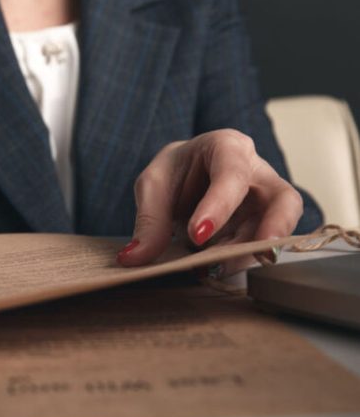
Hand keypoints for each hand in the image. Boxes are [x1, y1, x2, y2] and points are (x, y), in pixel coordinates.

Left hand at [116, 129, 303, 274]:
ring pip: (277, 229)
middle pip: (282, 198)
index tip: (196, 235)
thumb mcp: (153, 187)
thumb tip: (134, 258)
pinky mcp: (263, 227)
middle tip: (255, 254)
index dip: (219, 205)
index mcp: (227, 147)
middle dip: (273, 227)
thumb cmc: (174, 172)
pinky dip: (241, 261)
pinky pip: (262, 246)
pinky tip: (216, 269)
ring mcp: (266, 201)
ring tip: (215, 268)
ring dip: (248, 253)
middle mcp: (257, 171)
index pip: (232, 173)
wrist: (184, 177)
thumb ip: (148, 221)